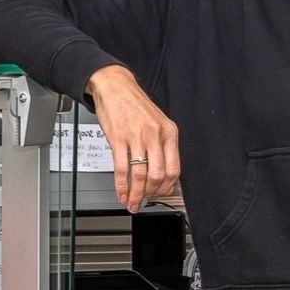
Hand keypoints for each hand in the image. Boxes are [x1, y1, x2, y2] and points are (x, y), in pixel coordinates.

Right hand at [85, 65, 179, 212]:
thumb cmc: (134, 104)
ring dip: (136, 194)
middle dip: (150, 194)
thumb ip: (160, 145)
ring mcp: (136, 137)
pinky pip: (121, 168)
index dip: (166, 188)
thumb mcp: (156, 122)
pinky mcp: (118, 138)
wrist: (115, 86)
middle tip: (144, 200)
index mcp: (168, 132)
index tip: (159, 195)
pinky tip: (121, 192)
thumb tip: (160, 171)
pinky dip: (121, 186)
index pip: (174, 169)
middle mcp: (155, 135)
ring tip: (131, 202)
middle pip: (158, 175)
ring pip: (140, 175)